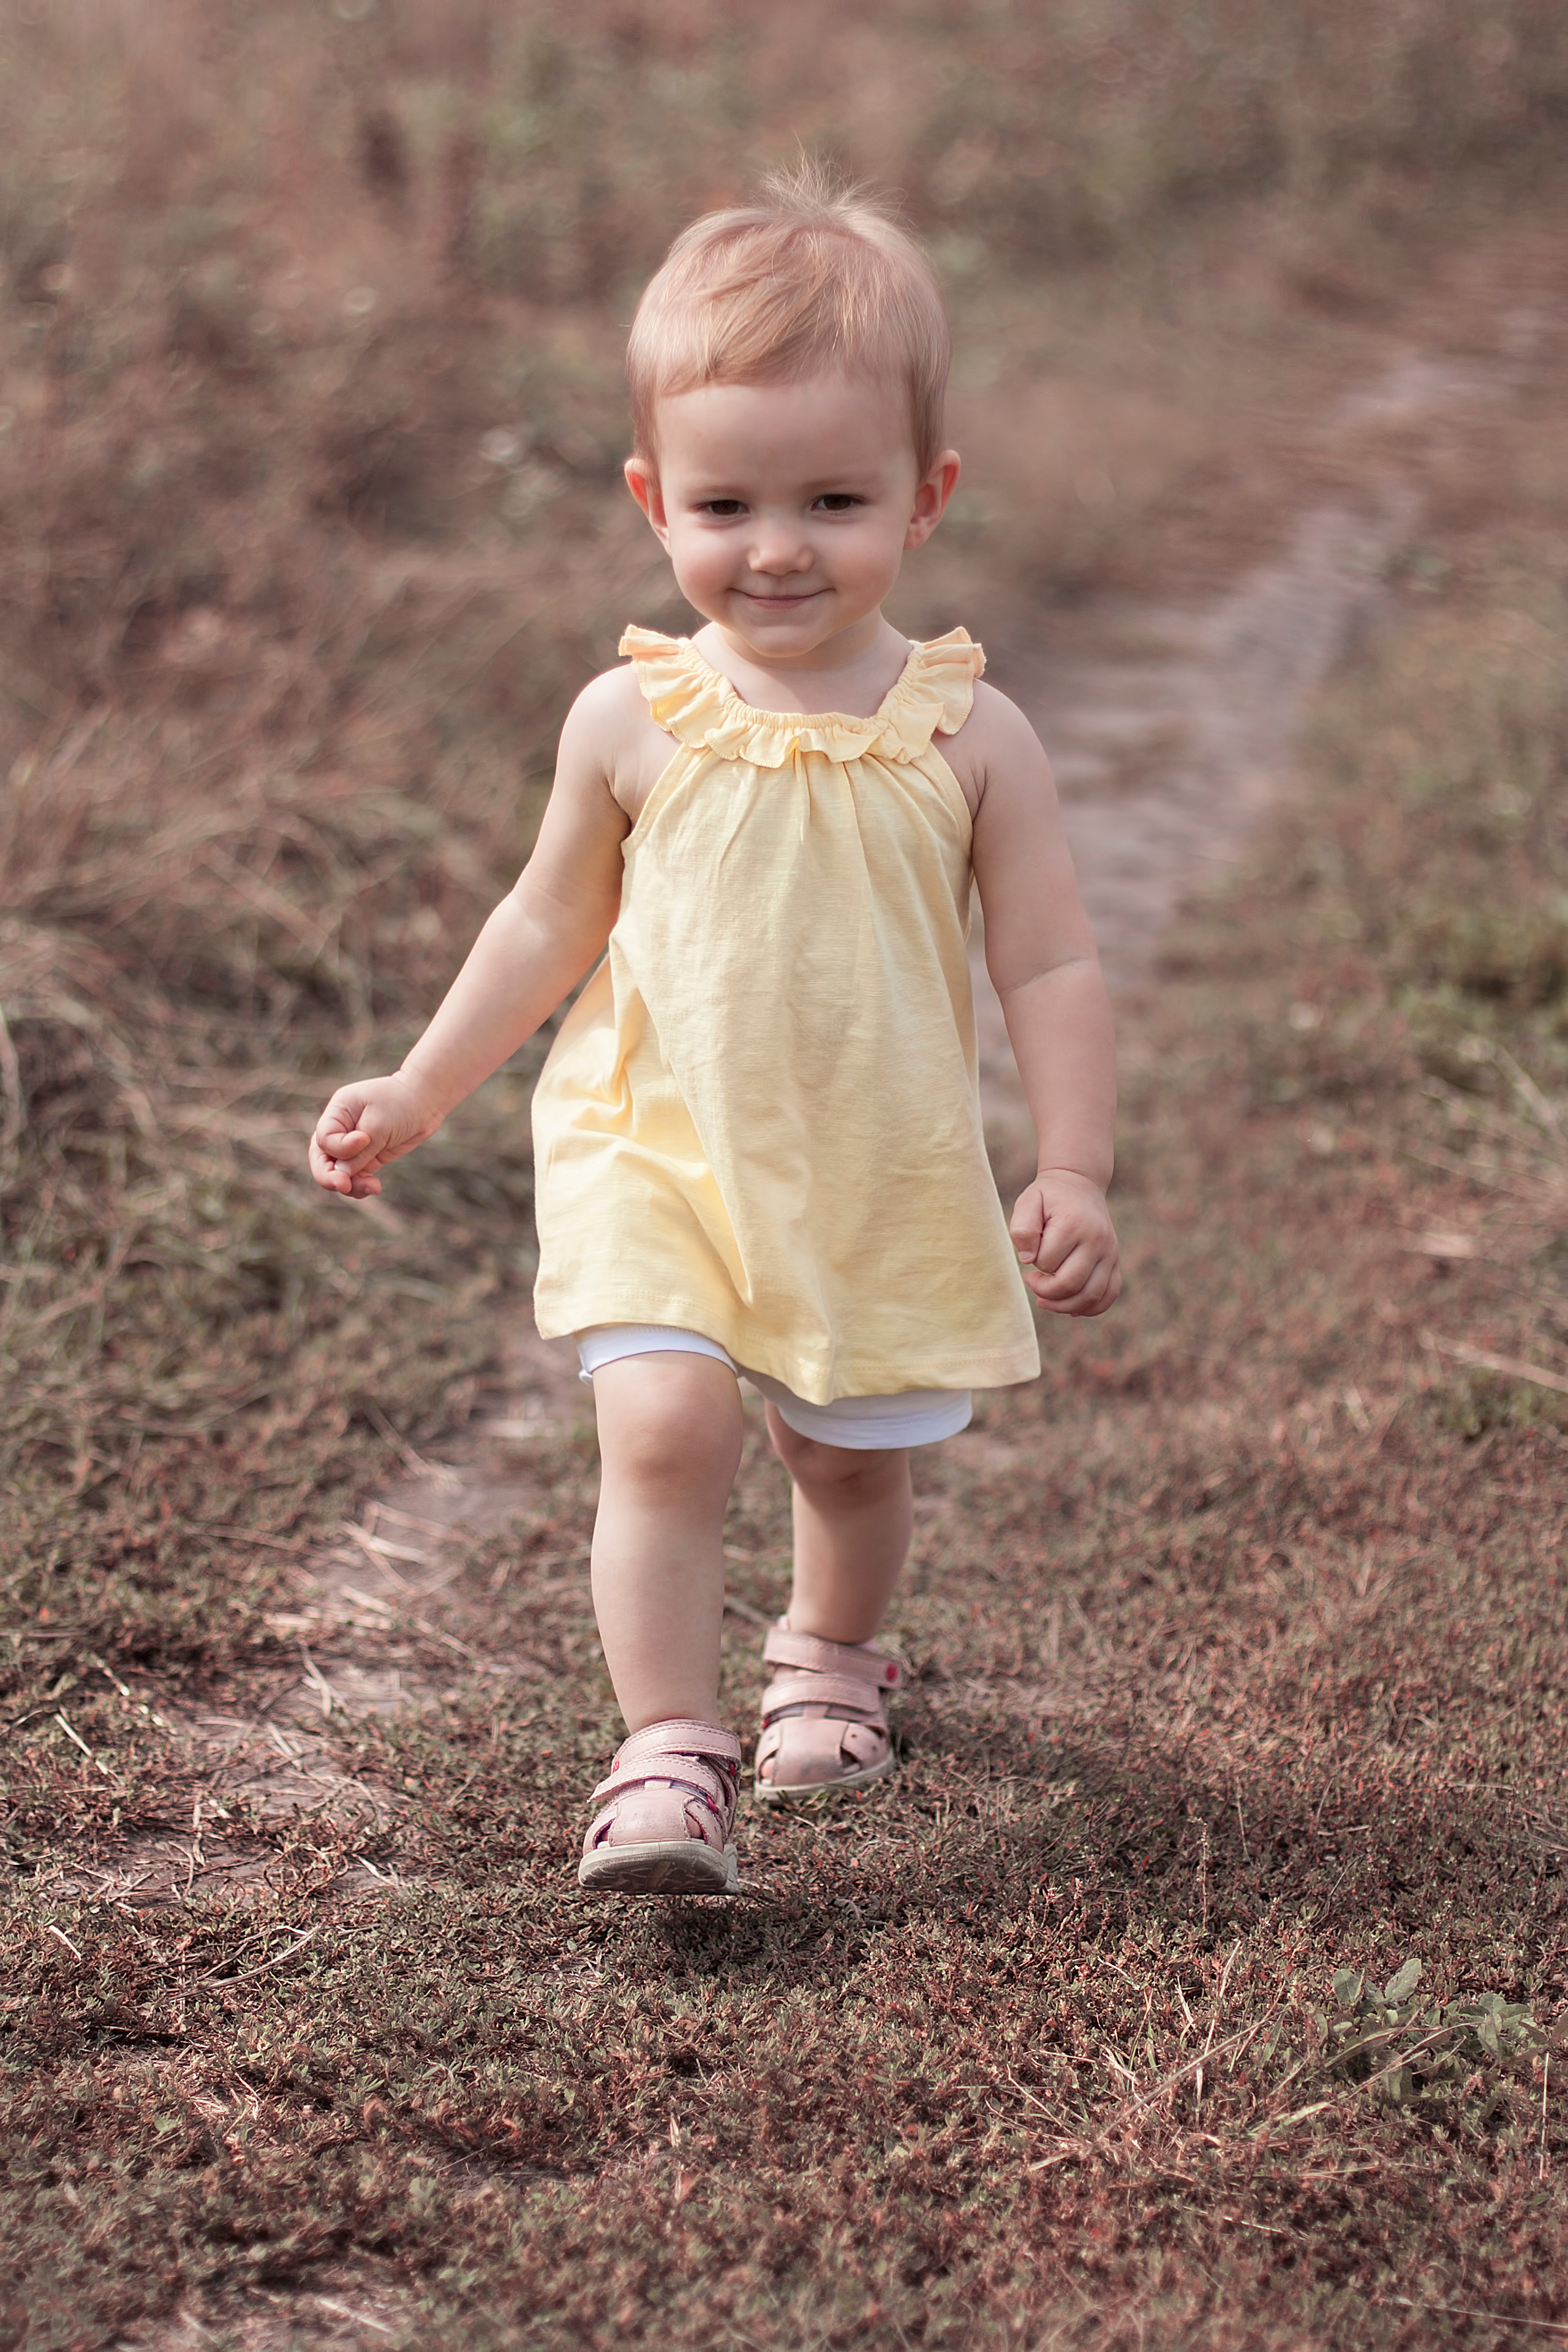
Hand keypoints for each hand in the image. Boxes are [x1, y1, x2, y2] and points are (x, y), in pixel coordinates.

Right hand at [308, 1072, 444, 1198]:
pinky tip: (375, 1187)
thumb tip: (341, 1173)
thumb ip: (359, 1151)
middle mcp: (340, 1130)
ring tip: (371, 1188)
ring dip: (350, 1185)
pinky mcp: (368, 1157)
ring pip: (339, 1173)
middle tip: (342, 1185)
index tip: (365, 1140)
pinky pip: (356, 1177)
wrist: (426, 1101)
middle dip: (329, 1176)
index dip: (340, 1147)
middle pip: (322, 1159)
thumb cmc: (402, 1104)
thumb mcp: (378, 1125)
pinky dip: (362, 1185)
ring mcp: (353, 1145)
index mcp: (337, 1113)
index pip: (324, 1139)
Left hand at [1009, 1167, 1120, 1316]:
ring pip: (1091, 1296)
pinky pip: (1110, 1294)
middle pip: (1070, 1284)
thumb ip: (1022, 1228)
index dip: (1034, 1264)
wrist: (1079, 1184)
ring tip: (1046, 1299)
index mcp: (1073, 1225)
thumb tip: (1028, 1260)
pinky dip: (1091, 1307)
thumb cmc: (1048, 1196)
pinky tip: (1071, 1307)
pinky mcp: (1115, 1260)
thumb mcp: (1028, 1201)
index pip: (1048, 1263)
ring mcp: (1110, 1252)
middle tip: (1032, 1280)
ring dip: (1064, 1305)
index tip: (1030, 1253)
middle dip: (1045, 1291)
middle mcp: (1097, 1241)